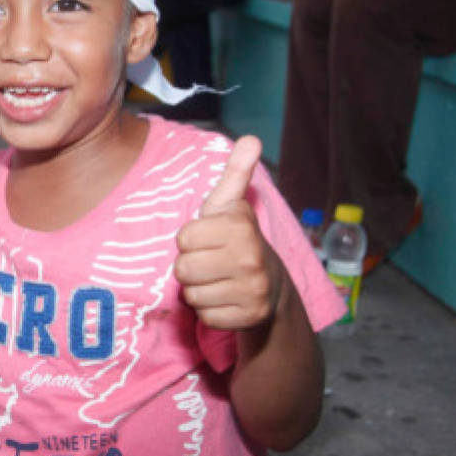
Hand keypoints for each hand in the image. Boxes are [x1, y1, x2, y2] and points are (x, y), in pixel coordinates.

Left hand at [175, 136, 282, 330]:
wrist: (273, 288)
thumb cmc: (238, 242)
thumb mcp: (233, 206)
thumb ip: (236, 173)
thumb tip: (251, 138)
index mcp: (240, 226)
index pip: (182, 238)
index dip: (189, 241)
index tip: (208, 240)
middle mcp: (250, 257)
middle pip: (183, 269)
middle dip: (191, 267)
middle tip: (211, 263)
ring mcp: (253, 290)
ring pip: (192, 295)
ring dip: (199, 290)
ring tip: (218, 281)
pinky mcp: (250, 317)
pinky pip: (205, 317)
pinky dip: (210, 312)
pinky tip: (225, 300)